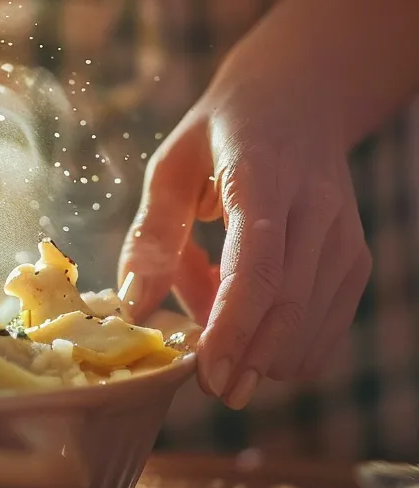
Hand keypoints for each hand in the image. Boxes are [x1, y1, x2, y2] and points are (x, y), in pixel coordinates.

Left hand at [117, 25, 371, 409]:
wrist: (300, 98)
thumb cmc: (220, 134)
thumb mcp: (170, 166)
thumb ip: (151, 235)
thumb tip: (132, 307)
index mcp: (263, 176)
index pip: (259, 264)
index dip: (234, 325)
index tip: (207, 372)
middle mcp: (317, 207)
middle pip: (289, 304)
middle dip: (247, 358)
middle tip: (211, 389)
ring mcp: (344, 236)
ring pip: (312, 322)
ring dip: (263, 350)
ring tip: (220, 334)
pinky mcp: (355, 259)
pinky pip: (327, 324)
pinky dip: (287, 344)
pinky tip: (250, 330)